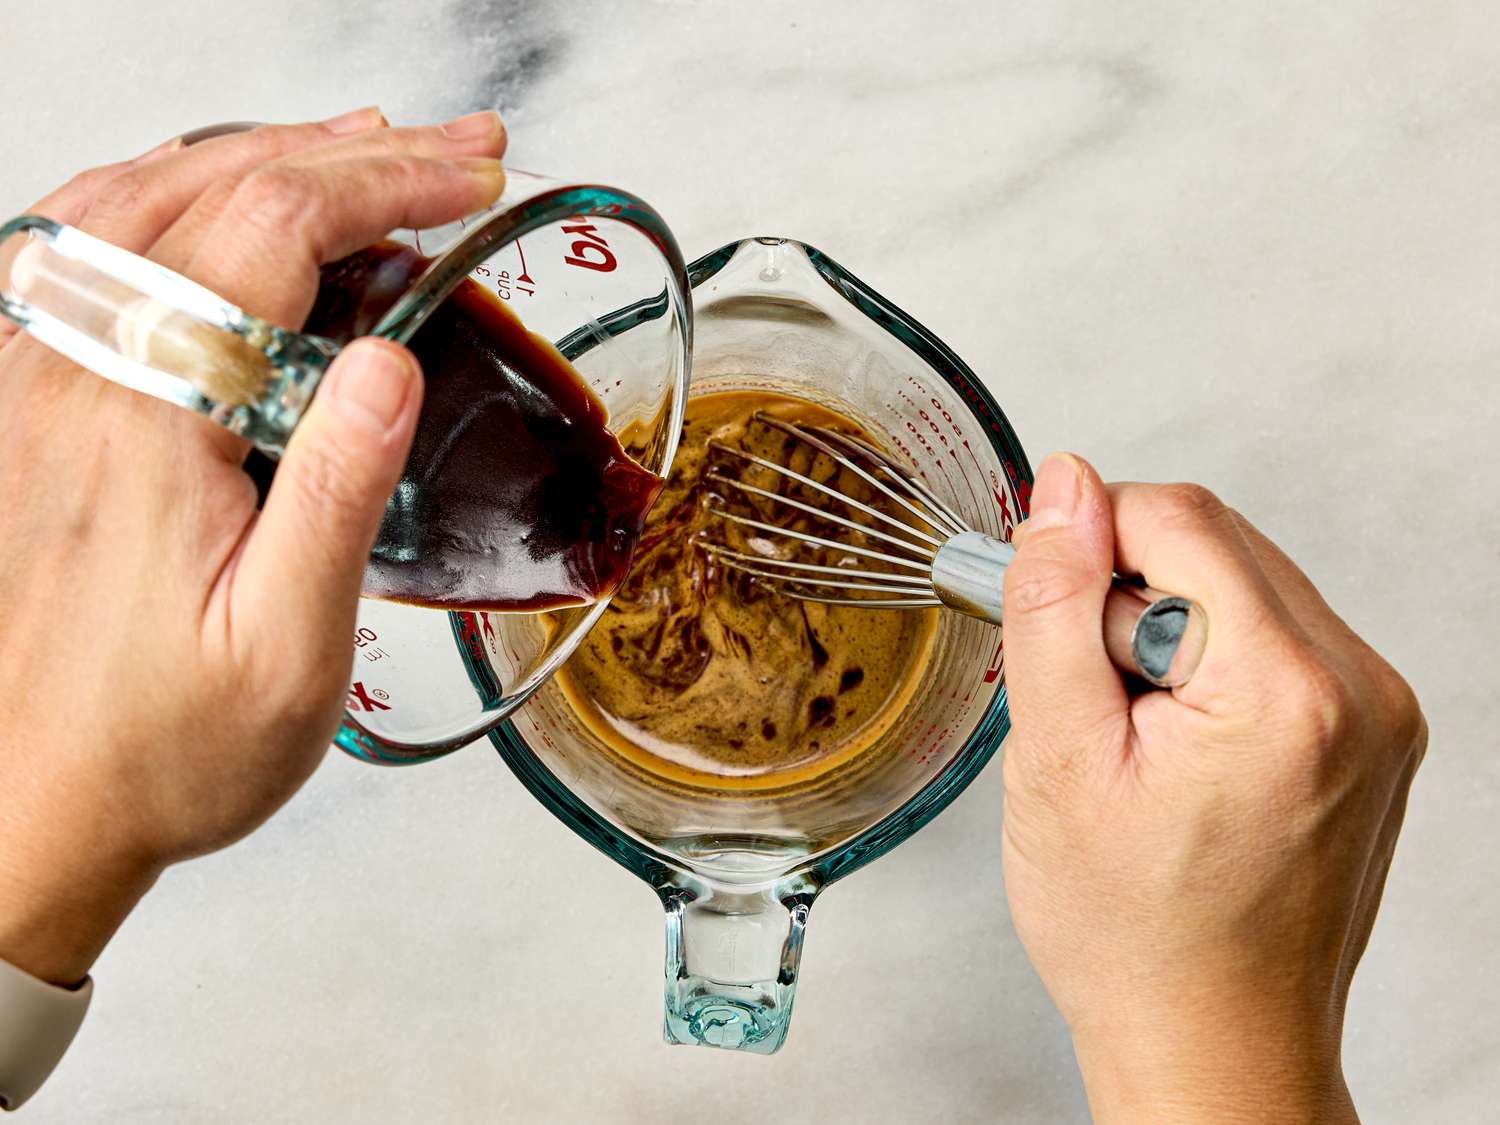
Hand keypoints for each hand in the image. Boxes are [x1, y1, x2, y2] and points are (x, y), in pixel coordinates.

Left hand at [0, 107, 507, 984]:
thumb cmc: (169, 743)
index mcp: (146, 422)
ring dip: (266, 154)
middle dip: (350, 154)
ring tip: (369, 151)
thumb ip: (338, 494)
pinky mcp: (39, 402)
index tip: (472, 182)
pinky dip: (179, 192)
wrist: (40, 802)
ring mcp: (41, 380)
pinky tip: (229, 197)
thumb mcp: (288, 646)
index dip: (383, 184)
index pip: (268, 229)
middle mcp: (74, 377)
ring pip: (144, 198)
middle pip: (212, 187)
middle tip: (456, 152)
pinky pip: (92, 246)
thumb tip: (391, 362)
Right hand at [999, 453, 1424, 1123]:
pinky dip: (1213, 658)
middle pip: (1218, 541)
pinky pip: (1280, 633)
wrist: (1212, 1040)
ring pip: (1247, 580)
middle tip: (1084, 694)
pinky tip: (1178, 740)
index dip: (1089, 540)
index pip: (1179, 516)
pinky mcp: (1376, 730)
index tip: (1041, 603)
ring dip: (1168, 624)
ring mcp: (1382, 711)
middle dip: (1127, 591)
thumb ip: (1056, 607)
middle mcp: (1361, 688)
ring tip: (1132, 729)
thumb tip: (1066, 487)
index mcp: (1285, 691)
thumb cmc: (1131, 932)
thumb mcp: (1058, 760)